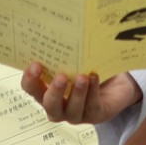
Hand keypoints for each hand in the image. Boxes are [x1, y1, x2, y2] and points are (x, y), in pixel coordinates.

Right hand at [19, 64, 140, 124]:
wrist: (115, 84)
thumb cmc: (88, 69)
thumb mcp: (74, 61)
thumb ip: (64, 53)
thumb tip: (60, 29)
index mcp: (47, 91)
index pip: (31, 89)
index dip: (30, 79)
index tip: (35, 64)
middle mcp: (59, 106)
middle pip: (49, 104)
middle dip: (54, 91)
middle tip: (61, 76)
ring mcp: (76, 114)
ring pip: (71, 109)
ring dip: (76, 93)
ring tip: (82, 77)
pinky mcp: (94, 115)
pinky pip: (92, 106)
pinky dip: (92, 92)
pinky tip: (94, 78)